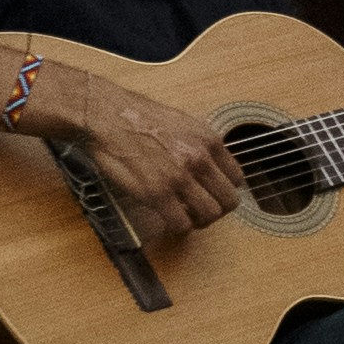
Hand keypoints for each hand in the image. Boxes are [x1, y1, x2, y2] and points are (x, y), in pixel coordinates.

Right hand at [48, 64, 245, 239]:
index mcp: (208, 140)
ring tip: (185, 218)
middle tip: (200, 212)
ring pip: (209, 215)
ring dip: (198, 222)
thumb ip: (199, 144)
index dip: (225, 190)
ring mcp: (179, 177)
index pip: (237, 178)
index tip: (213, 195)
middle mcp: (199, 159)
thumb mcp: (181, 122)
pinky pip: (180, 224)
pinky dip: (177, 227)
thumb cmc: (136, 116)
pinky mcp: (157, 194)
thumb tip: (208, 165)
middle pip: (228, 201)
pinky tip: (167, 220)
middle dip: (216, 210)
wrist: (106, 115)